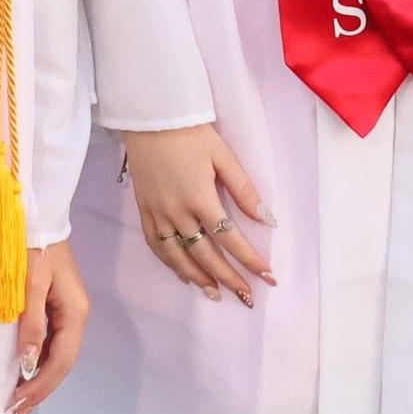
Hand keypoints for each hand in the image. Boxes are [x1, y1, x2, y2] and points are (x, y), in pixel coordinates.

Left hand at [8, 241, 88, 413]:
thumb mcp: (31, 283)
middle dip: (40, 390)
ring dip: (40, 380)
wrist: (42, 218)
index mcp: (75, 313)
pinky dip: (39, 362)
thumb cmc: (35, 247)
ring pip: (58, 356)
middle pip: (62, 363)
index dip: (40, 385)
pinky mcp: (60, 307)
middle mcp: (78, 317)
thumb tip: (29, 362)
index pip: (61, 360)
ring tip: (18, 403)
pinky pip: (52, 343)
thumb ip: (32, 322)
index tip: (18, 403)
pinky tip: (25, 373)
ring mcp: (70, 312)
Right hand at [122, 124, 274, 304]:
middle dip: (229, 278)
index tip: (268, 276)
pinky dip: (170, 263)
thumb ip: (245, 190)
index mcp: (200, 198)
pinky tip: (183, 273)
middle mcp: (177, 212)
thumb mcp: (223, 156)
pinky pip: (156, 245)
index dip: (250, 260)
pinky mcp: (144, 210)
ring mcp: (158, 213)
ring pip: (178, 257)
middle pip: (206, 255)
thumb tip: (268, 220)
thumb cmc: (191, 133)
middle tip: (246, 296)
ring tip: (217, 294)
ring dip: (199, 278)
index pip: (230, 238)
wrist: (150, 117)